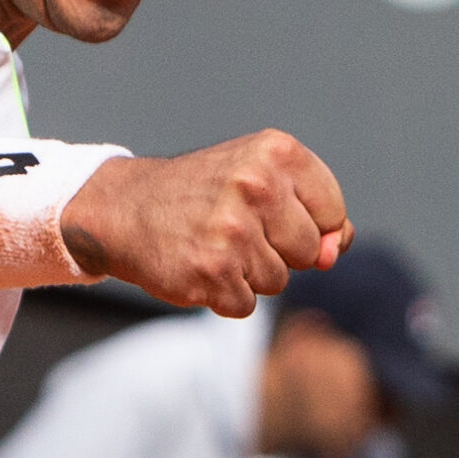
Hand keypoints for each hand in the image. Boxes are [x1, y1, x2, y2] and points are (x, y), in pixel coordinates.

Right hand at [59, 130, 349, 316]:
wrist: (125, 209)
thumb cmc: (202, 195)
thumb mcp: (260, 179)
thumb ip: (312, 213)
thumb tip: (334, 254)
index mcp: (277, 152)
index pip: (332, 212)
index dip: (305, 224)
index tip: (267, 213)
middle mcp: (257, 185)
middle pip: (308, 251)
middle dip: (277, 251)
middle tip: (233, 228)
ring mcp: (233, 230)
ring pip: (277, 280)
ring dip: (247, 274)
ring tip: (212, 244)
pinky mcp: (212, 271)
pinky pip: (246, 304)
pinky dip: (222, 295)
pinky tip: (198, 266)